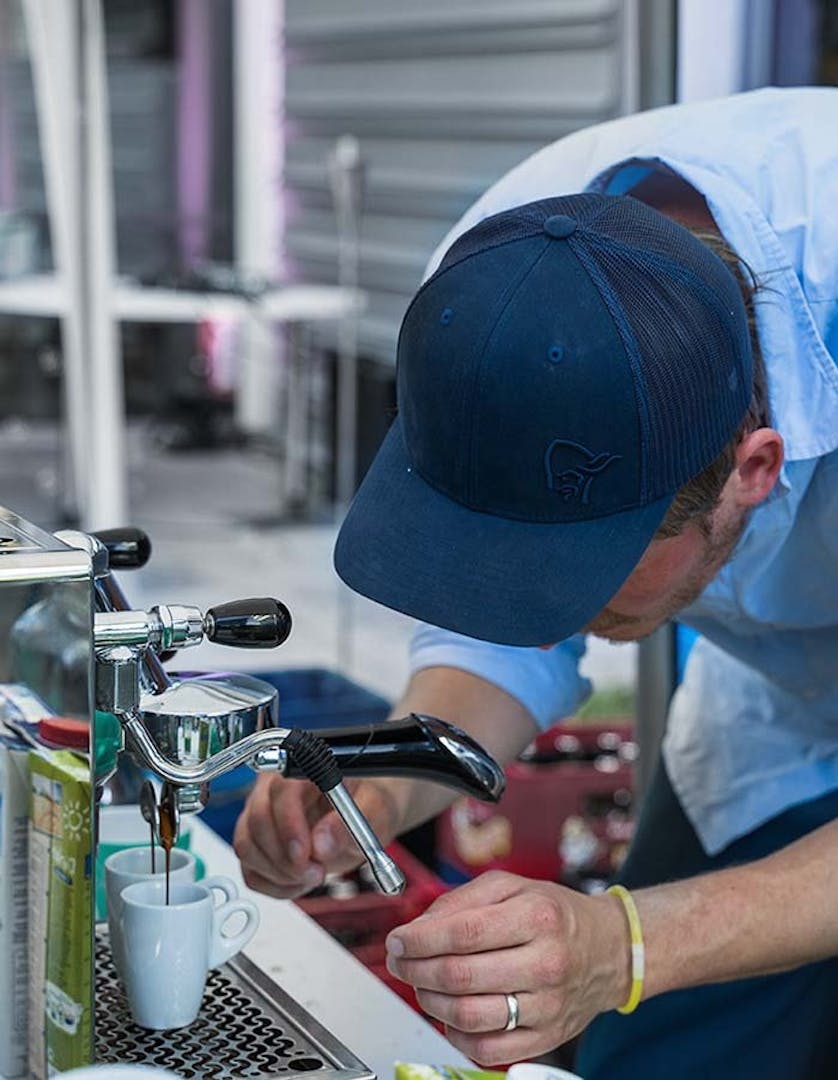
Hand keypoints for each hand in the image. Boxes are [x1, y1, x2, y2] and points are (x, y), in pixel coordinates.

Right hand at [233, 774, 400, 897]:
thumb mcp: (375, 811)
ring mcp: (259, 813)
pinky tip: (299, 880)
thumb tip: (323, 842)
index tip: (306, 855)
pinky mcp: (256, 841)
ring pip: (247, 846)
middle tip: (315, 873)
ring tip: (312, 875)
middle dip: (284, 858)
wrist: (366, 813)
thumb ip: (350, 825)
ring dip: (279, 872)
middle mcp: (274, 787)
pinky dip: (273, 884)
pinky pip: (248, 869)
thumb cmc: (369, 802)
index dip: (289, 826)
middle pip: (257, 821)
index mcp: (304, 769)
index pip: (280, 792)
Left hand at [384, 870, 629, 1064]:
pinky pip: (487, 1049)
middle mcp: (546, 963)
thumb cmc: (554, 914)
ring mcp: (548, 1005)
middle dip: (416, 970)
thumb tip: (418, 927)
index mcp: (536, 917)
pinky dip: (456, 1034)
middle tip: (400, 962)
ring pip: (469, 1016)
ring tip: (422, 985)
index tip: (397, 940)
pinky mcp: (546, 1038)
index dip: (420, 939)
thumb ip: (460, 901)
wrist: (609, 950)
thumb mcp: (511, 887)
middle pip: (461, 976)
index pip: (463, 933)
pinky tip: (451, 1013)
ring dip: (430, 1002)